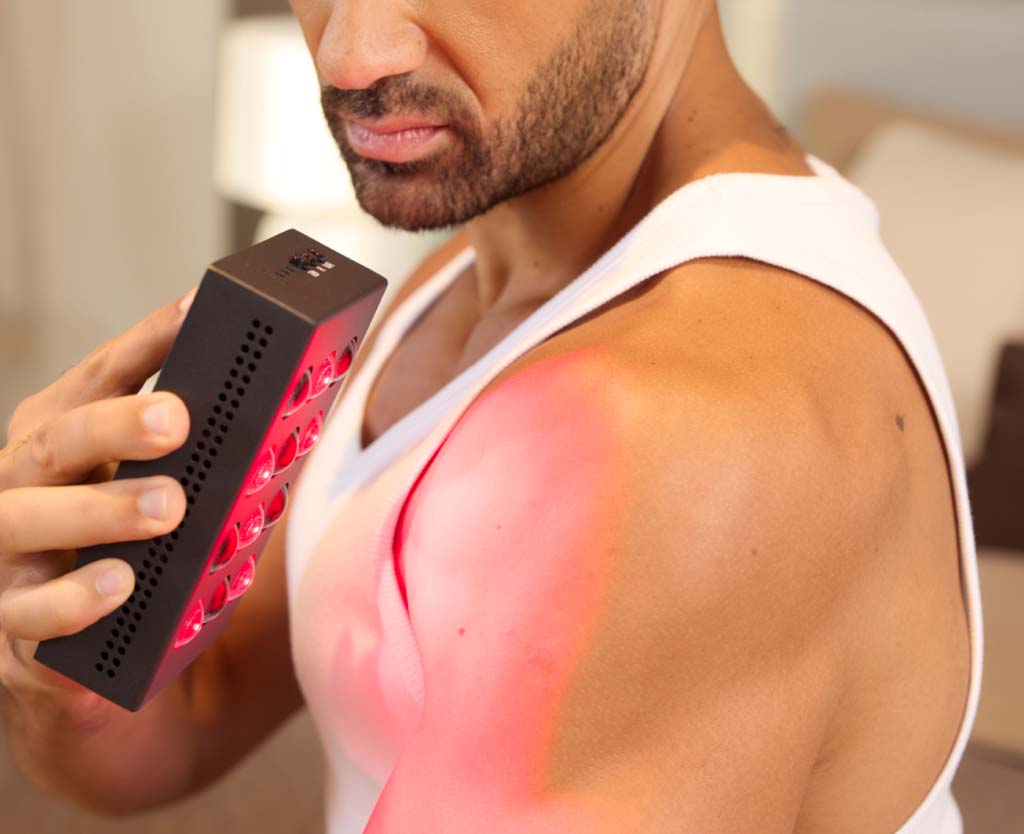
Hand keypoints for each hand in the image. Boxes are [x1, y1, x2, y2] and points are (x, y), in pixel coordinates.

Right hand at [0, 288, 194, 717]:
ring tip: (169, 506)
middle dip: (117, 424)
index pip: (101, 376)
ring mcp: (6, 551)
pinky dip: (76, 598)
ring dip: (103, 508)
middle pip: (58, 438)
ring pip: (29, 517)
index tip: (201, 309)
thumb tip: (285, 416)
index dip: (149, 340)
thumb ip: (200, 459)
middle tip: (177, 420)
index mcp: (62, 436)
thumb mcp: (159, 493)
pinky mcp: (9, 620)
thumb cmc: (125, 554)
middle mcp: (21, 482)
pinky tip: (120, 585)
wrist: (78, 662)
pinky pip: (31, 612)